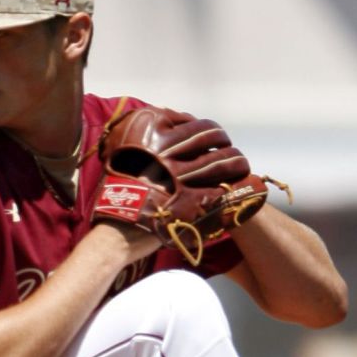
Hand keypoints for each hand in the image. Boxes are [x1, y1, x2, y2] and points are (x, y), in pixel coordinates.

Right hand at [91, 105, 267, 265]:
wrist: (114, 232)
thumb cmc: (117, 197)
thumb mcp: (121, 158)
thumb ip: (144, 141)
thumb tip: (164, 125)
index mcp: (150, 137)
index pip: (190, 123)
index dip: (204, 126)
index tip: (208, 131)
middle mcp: (167, 154)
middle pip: (210, 138)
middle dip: (224, 140)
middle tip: (228, 143)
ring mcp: (181, 178)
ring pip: (222, 162)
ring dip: (236, 161)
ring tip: (241, 164)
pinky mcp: (192, 202)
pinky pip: (222, 190)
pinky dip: (233, 188)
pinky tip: (238, 188)